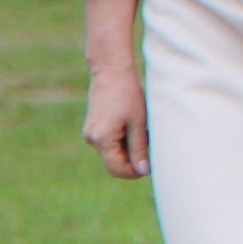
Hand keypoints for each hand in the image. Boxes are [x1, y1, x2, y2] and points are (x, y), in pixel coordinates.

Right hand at [83, 59, 149, 178]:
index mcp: (102, 140)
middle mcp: (91, 139)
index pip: (117, 169)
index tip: (152, 163)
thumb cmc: (128, 95)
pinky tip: (135, 126)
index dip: (135, 171)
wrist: (111, 72)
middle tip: (151, 144)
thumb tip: (143, 171)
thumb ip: (140, 148)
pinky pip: (109, 142)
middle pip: (114, 162)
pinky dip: (123, 140)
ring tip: (144, 131)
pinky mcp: (93, 127)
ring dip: (130, 148)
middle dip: (134, 159)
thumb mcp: (138, 123)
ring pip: (112, 152)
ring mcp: (90, 133)